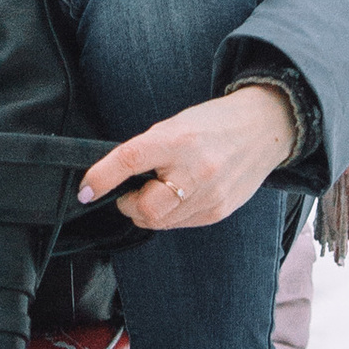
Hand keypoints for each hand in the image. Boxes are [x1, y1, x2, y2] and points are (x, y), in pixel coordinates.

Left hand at [77, 83, 295, 232]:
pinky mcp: (219, 212)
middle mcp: (195, 171)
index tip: (85, 190)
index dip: (101, 178)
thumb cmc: (213, 124)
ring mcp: (210, 196)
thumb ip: (146, 150)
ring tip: (157, 190)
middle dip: (128, 205)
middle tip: (128, 193)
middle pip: (145, 210)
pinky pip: (180, 224)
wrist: (262, 130)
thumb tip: (116, 178)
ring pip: (160, 222)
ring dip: (147, 212)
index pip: (129, 160)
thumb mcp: (174, 125)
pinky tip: (178, 196)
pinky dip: (169, 215)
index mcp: (177, 140)